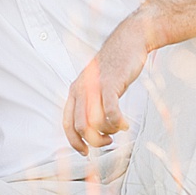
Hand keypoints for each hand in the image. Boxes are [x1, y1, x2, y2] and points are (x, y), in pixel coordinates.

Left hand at [62, 23, 147, 155]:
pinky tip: (126, 124)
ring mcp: (94, 86)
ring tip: (119, 128)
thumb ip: (90, 104)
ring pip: (94, 123)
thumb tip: (91, 131)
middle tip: (108, 141)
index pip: (67, 124)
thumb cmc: (115, 67)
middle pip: (80, 128)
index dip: (74, 143)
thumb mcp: (96, 86)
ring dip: (108, 132)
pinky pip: (111, 112)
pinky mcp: (111, 84)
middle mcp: (80, 89)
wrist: (128, 41)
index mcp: (74, 91)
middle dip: (95, 141)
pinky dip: (118, 123)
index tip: (86, 152)